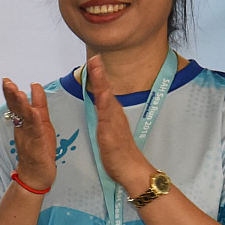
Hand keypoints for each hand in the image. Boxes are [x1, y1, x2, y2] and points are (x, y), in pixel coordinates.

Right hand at [2, 77, 57, 190]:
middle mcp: (24, 129)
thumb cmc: (40, 149)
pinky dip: (34, 121)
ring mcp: (29, 137)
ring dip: (21, 105)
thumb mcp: (42, 123)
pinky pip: (35, 132)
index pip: (15, 105)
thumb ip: (39, 104)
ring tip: (17, 92)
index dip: (10, 93)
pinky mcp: (37, 147)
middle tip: (6, 82)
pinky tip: (34, 112)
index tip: (6, 80)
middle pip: (16, 110)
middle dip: (11, 95)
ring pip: (24, 119)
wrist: (37, 175)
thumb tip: (34, 85)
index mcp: (24, 123)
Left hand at [85, 55, 155, 196]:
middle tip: (95, 55)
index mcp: (111, 113)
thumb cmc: (118, 152)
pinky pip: (107, 116)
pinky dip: (105, 103)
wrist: (131, 169)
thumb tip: (101, 106)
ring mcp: (113, 122)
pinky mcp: (111, 133)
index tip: (94, 59)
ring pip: (107, 98)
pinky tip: (103, 93)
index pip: (104, 90)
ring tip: (96, 66)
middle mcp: (114, 114)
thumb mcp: (108, 130)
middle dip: (100, 72)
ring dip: (101, 81)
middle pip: (106, 89)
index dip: (99, 75)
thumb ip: (105, 117)